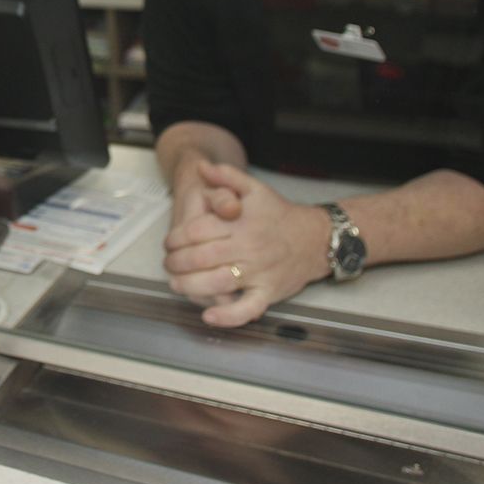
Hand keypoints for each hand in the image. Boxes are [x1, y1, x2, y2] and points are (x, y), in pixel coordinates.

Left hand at [163, 163, 328, 327]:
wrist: (314, 238)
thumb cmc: (279, 214)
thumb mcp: (255, 188)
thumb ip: (226, 176)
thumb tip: (201, 166)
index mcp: (241, 223)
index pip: (197, 231)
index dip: (176, 238)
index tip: (169, 243)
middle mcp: (248, 248)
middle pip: (201, 258)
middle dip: (177, 263)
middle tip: (168, 264)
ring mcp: (258, 273)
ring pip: (217, 283)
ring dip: (190, 286)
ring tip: (176, 284)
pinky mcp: (268, 293)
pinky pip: (247, 308)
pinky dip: (227, 316)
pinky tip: (209, 316)